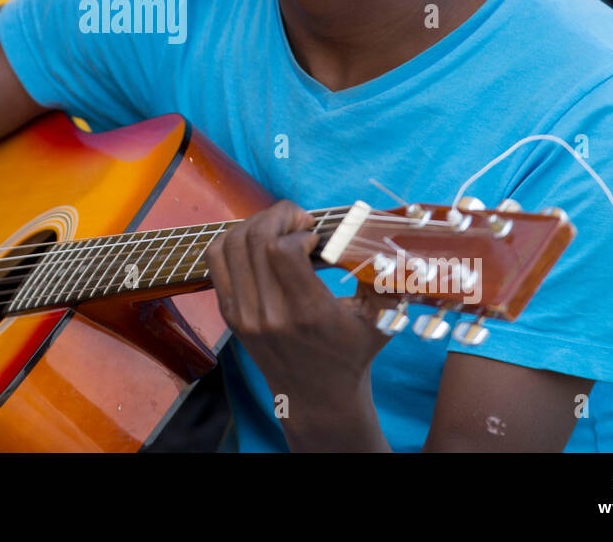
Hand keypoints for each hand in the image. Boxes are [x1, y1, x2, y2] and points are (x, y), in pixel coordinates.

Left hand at [203, 200, 395, 394]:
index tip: (315, 238)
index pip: (282, 251)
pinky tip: (259, 242)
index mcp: (307, 313)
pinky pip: (216, 260)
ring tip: (279, 227)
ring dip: (255, 223)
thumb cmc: (351, 353)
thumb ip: (389, 281)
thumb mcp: (381, 321)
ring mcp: (244, 314)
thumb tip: (395, 245)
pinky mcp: (229, 314)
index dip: (298, 232)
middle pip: (254, 239)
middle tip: (298, 220)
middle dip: (277, 216)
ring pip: (231, 244)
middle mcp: (269, 314)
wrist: (316, 397)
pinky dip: (234, 239)